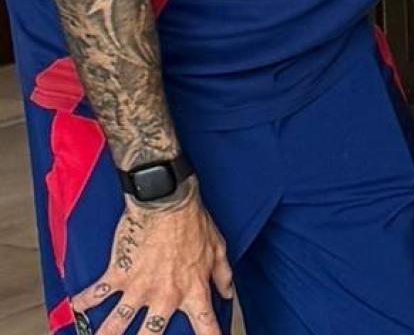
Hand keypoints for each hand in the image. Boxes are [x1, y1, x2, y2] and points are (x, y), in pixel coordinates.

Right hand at [73, 185, 234, 334]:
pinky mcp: (119, 274)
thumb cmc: (194, 222)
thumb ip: (222, 275)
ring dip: (107, 334)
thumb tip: (227, 293)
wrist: (167, 202)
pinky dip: (84, 302)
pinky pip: (97, 293)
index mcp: (193, 290)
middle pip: (152, 333)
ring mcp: (139, 287)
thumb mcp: (218, 249)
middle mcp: (165, 295)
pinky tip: (76, 308)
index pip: (205, 323)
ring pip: (118, 323)